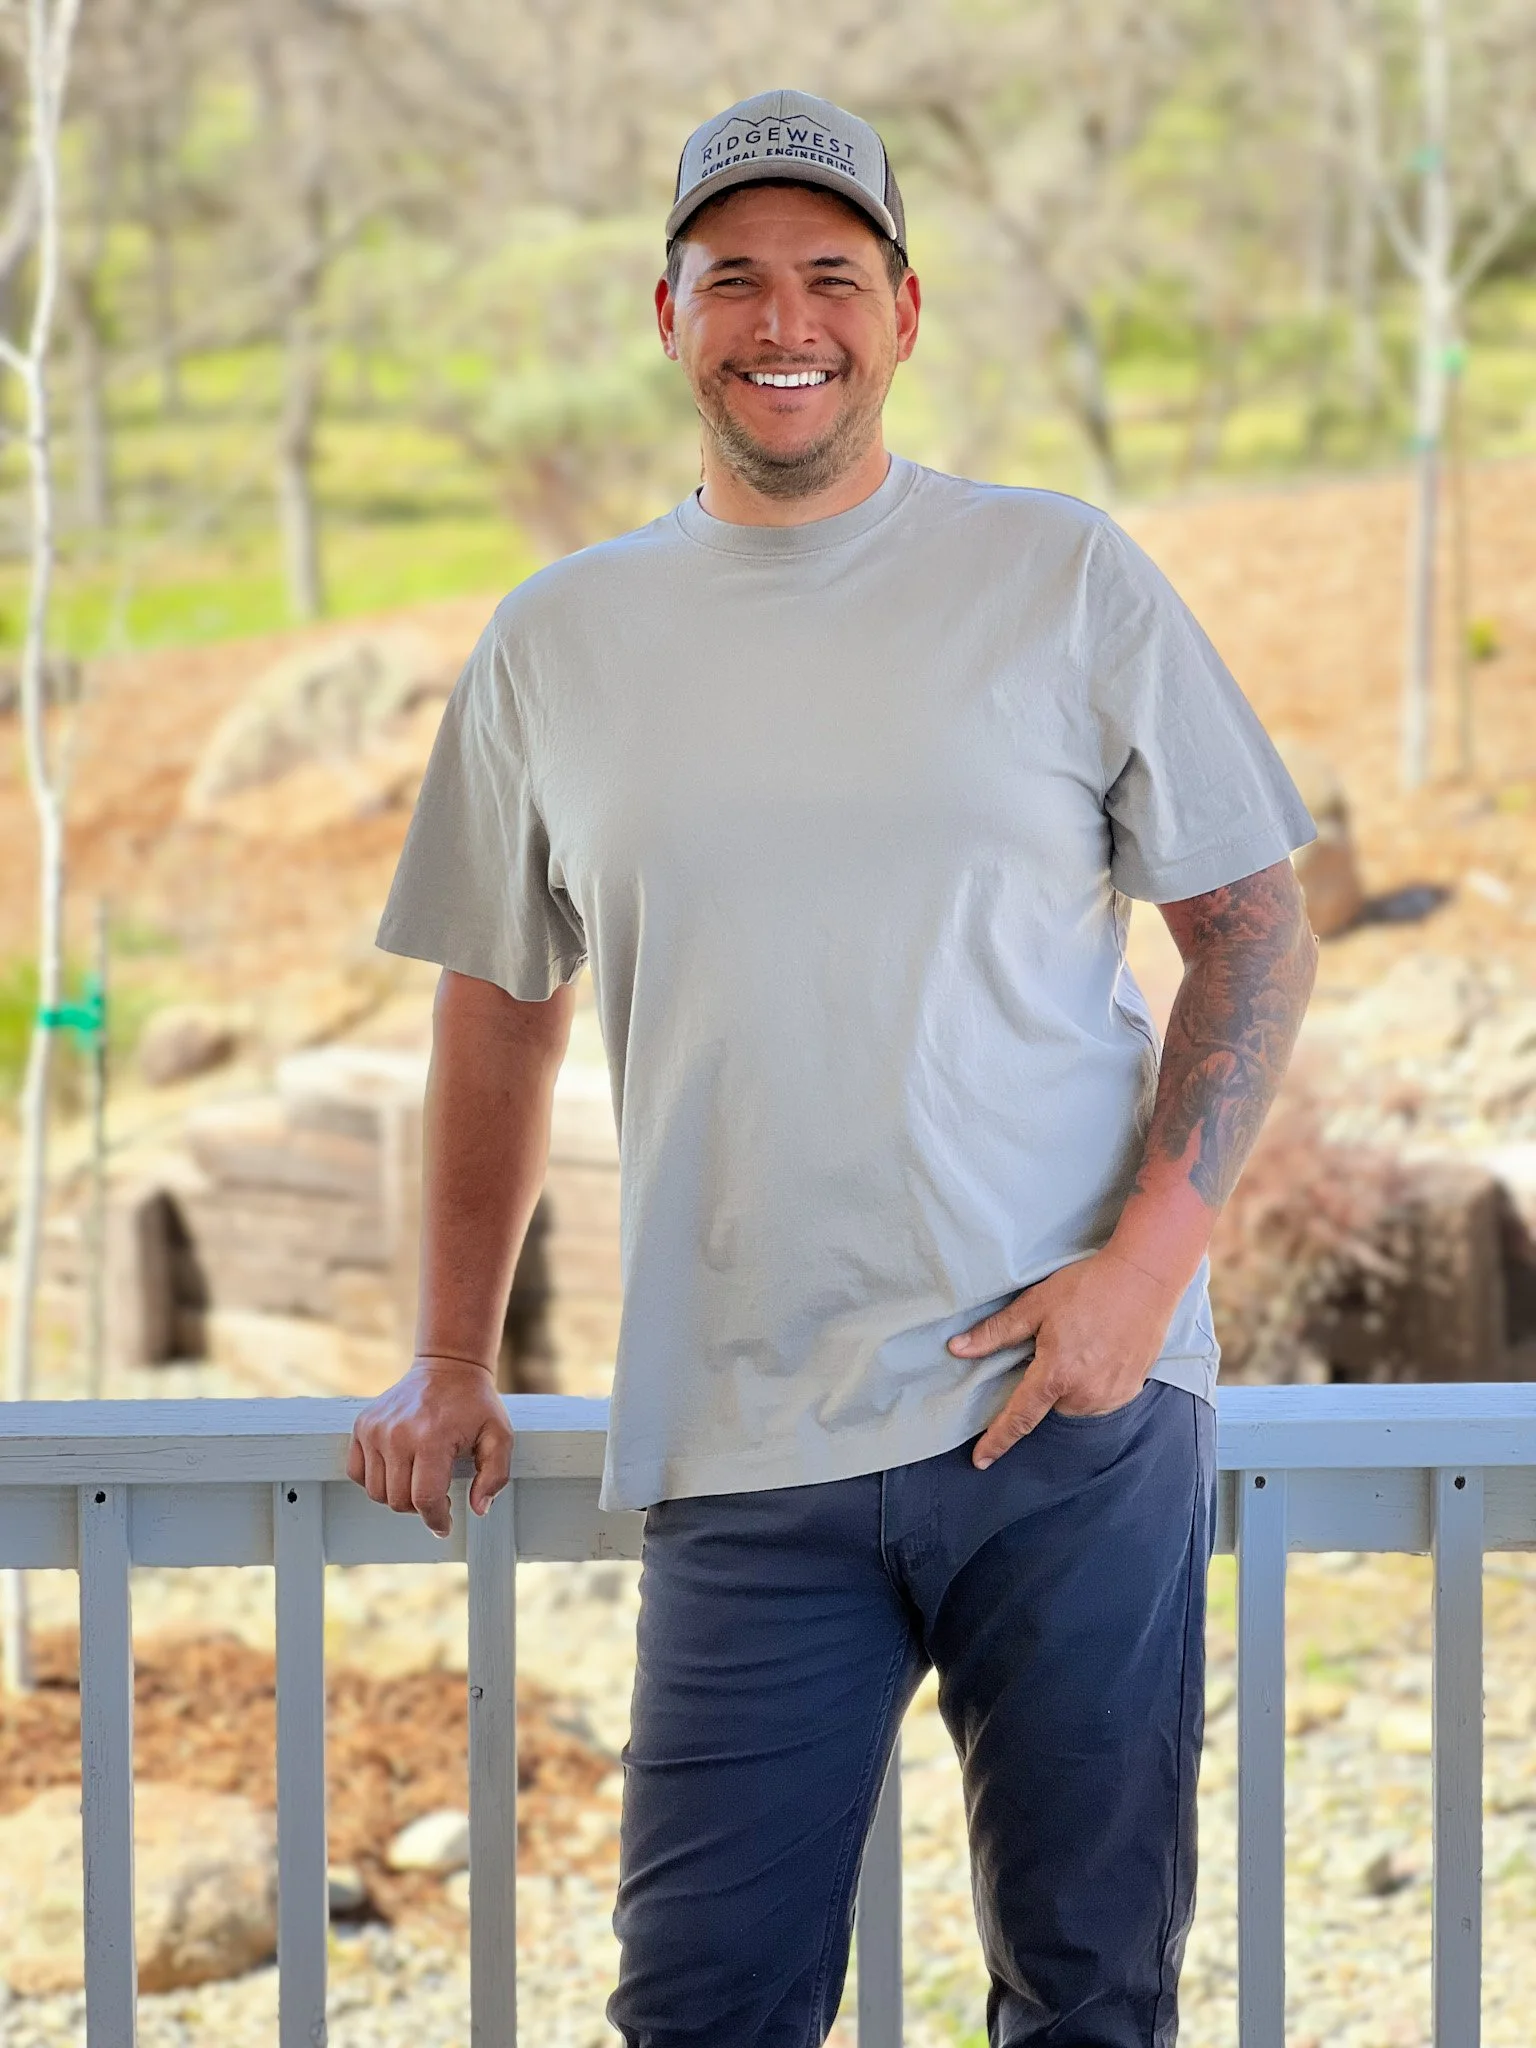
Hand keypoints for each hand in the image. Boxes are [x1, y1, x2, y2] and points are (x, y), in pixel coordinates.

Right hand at [347, 1356, 513, 1536]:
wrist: (447, 1366)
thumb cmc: (475, 1405)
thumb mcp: (500, 1436)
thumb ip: (495, 1476)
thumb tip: (478, 1509)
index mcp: (431, 1438)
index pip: (425, 1500)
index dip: (436, 1520)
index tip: (444, 1526)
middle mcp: (397, 1434)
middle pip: (398, 1501)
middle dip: (420, 1509)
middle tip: (438, 1497)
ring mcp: (375, 1429)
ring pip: (376, 1492)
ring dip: (398, 1496)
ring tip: (420, 1482)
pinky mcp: (362, 1426)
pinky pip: (357, 1473)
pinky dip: (375, 1481)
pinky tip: (398, 1471)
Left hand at [947, 1250, 1181, 1469]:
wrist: (1145, 1278)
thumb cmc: (1087, 1287)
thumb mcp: (1035, 1304)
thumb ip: (995, 1333)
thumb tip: (957, 1349)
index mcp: (1056, 1374)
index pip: (1019, 1417)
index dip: (998, 1440)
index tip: (981, 1460)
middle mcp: (1085, 1393)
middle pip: (1048, 1405)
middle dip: (1043, 1385)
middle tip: (1054, 1347)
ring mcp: (1111, 1395)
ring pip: (1074, 1404)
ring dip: (1068, 1386)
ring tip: (1079, 1347)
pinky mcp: (1131, 1391)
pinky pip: (1099, 1399)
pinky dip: (1091, 1384)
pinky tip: (1097, 1354)